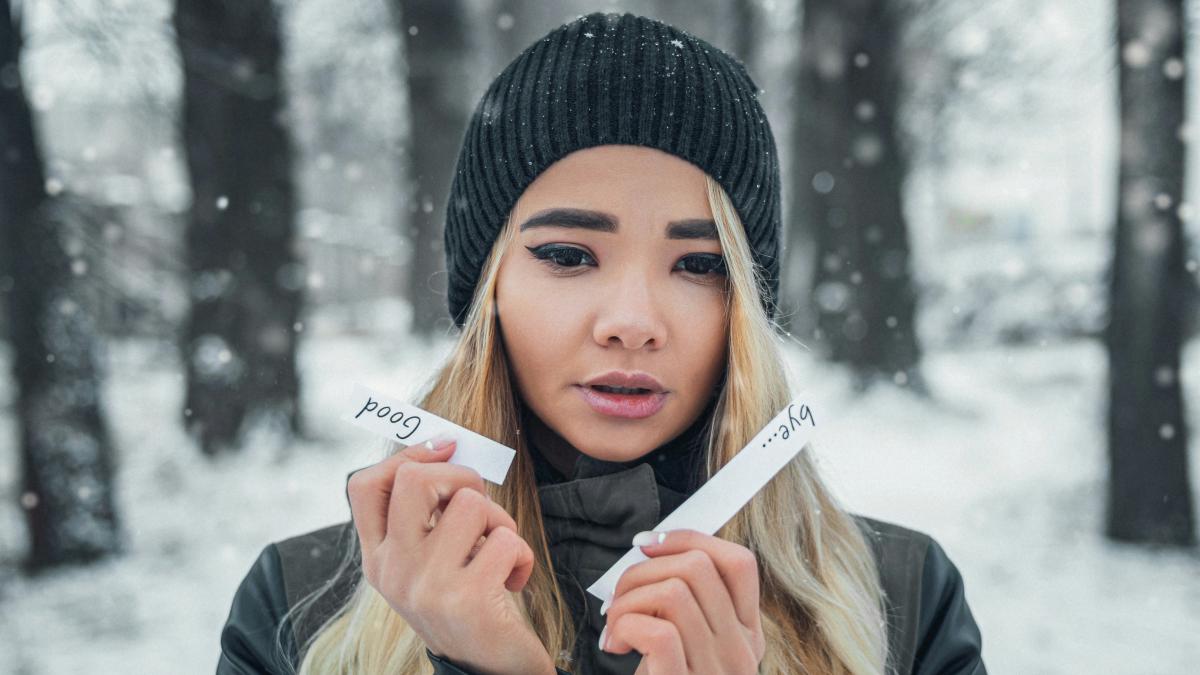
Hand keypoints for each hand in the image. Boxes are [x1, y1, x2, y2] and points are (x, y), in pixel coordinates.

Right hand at [346, 438, 556, 674]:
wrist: (488, 670)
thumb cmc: (466, 603)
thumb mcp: (429, 562)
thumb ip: (426, 515)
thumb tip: (446, 444)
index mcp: (378, 558)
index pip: (366, 484)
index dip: (408, 455)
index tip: (445, 450)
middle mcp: (393, 571)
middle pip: (415, 479)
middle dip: (462, 477)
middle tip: (479, 507)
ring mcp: (427, 585)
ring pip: (471, 505)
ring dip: (500, 523)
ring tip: (498, 553)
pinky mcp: (467, 599)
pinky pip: (505, 540)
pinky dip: (521, 555)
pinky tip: (512, 581)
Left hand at [599, 528, 765, 673]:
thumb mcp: (689, 646)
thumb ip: (688, 607)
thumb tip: (654, 552)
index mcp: (745, 635)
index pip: (738, 562)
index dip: (690, 539)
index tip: (648, 545)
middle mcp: (740, 652)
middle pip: (699, 568)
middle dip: (643, 570)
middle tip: (619, 599)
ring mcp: (717, 672)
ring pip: (674, 592)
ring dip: (627, 601)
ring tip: (613, 627)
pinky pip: (659, 633)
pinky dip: (626, 627)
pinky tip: (616, 645)